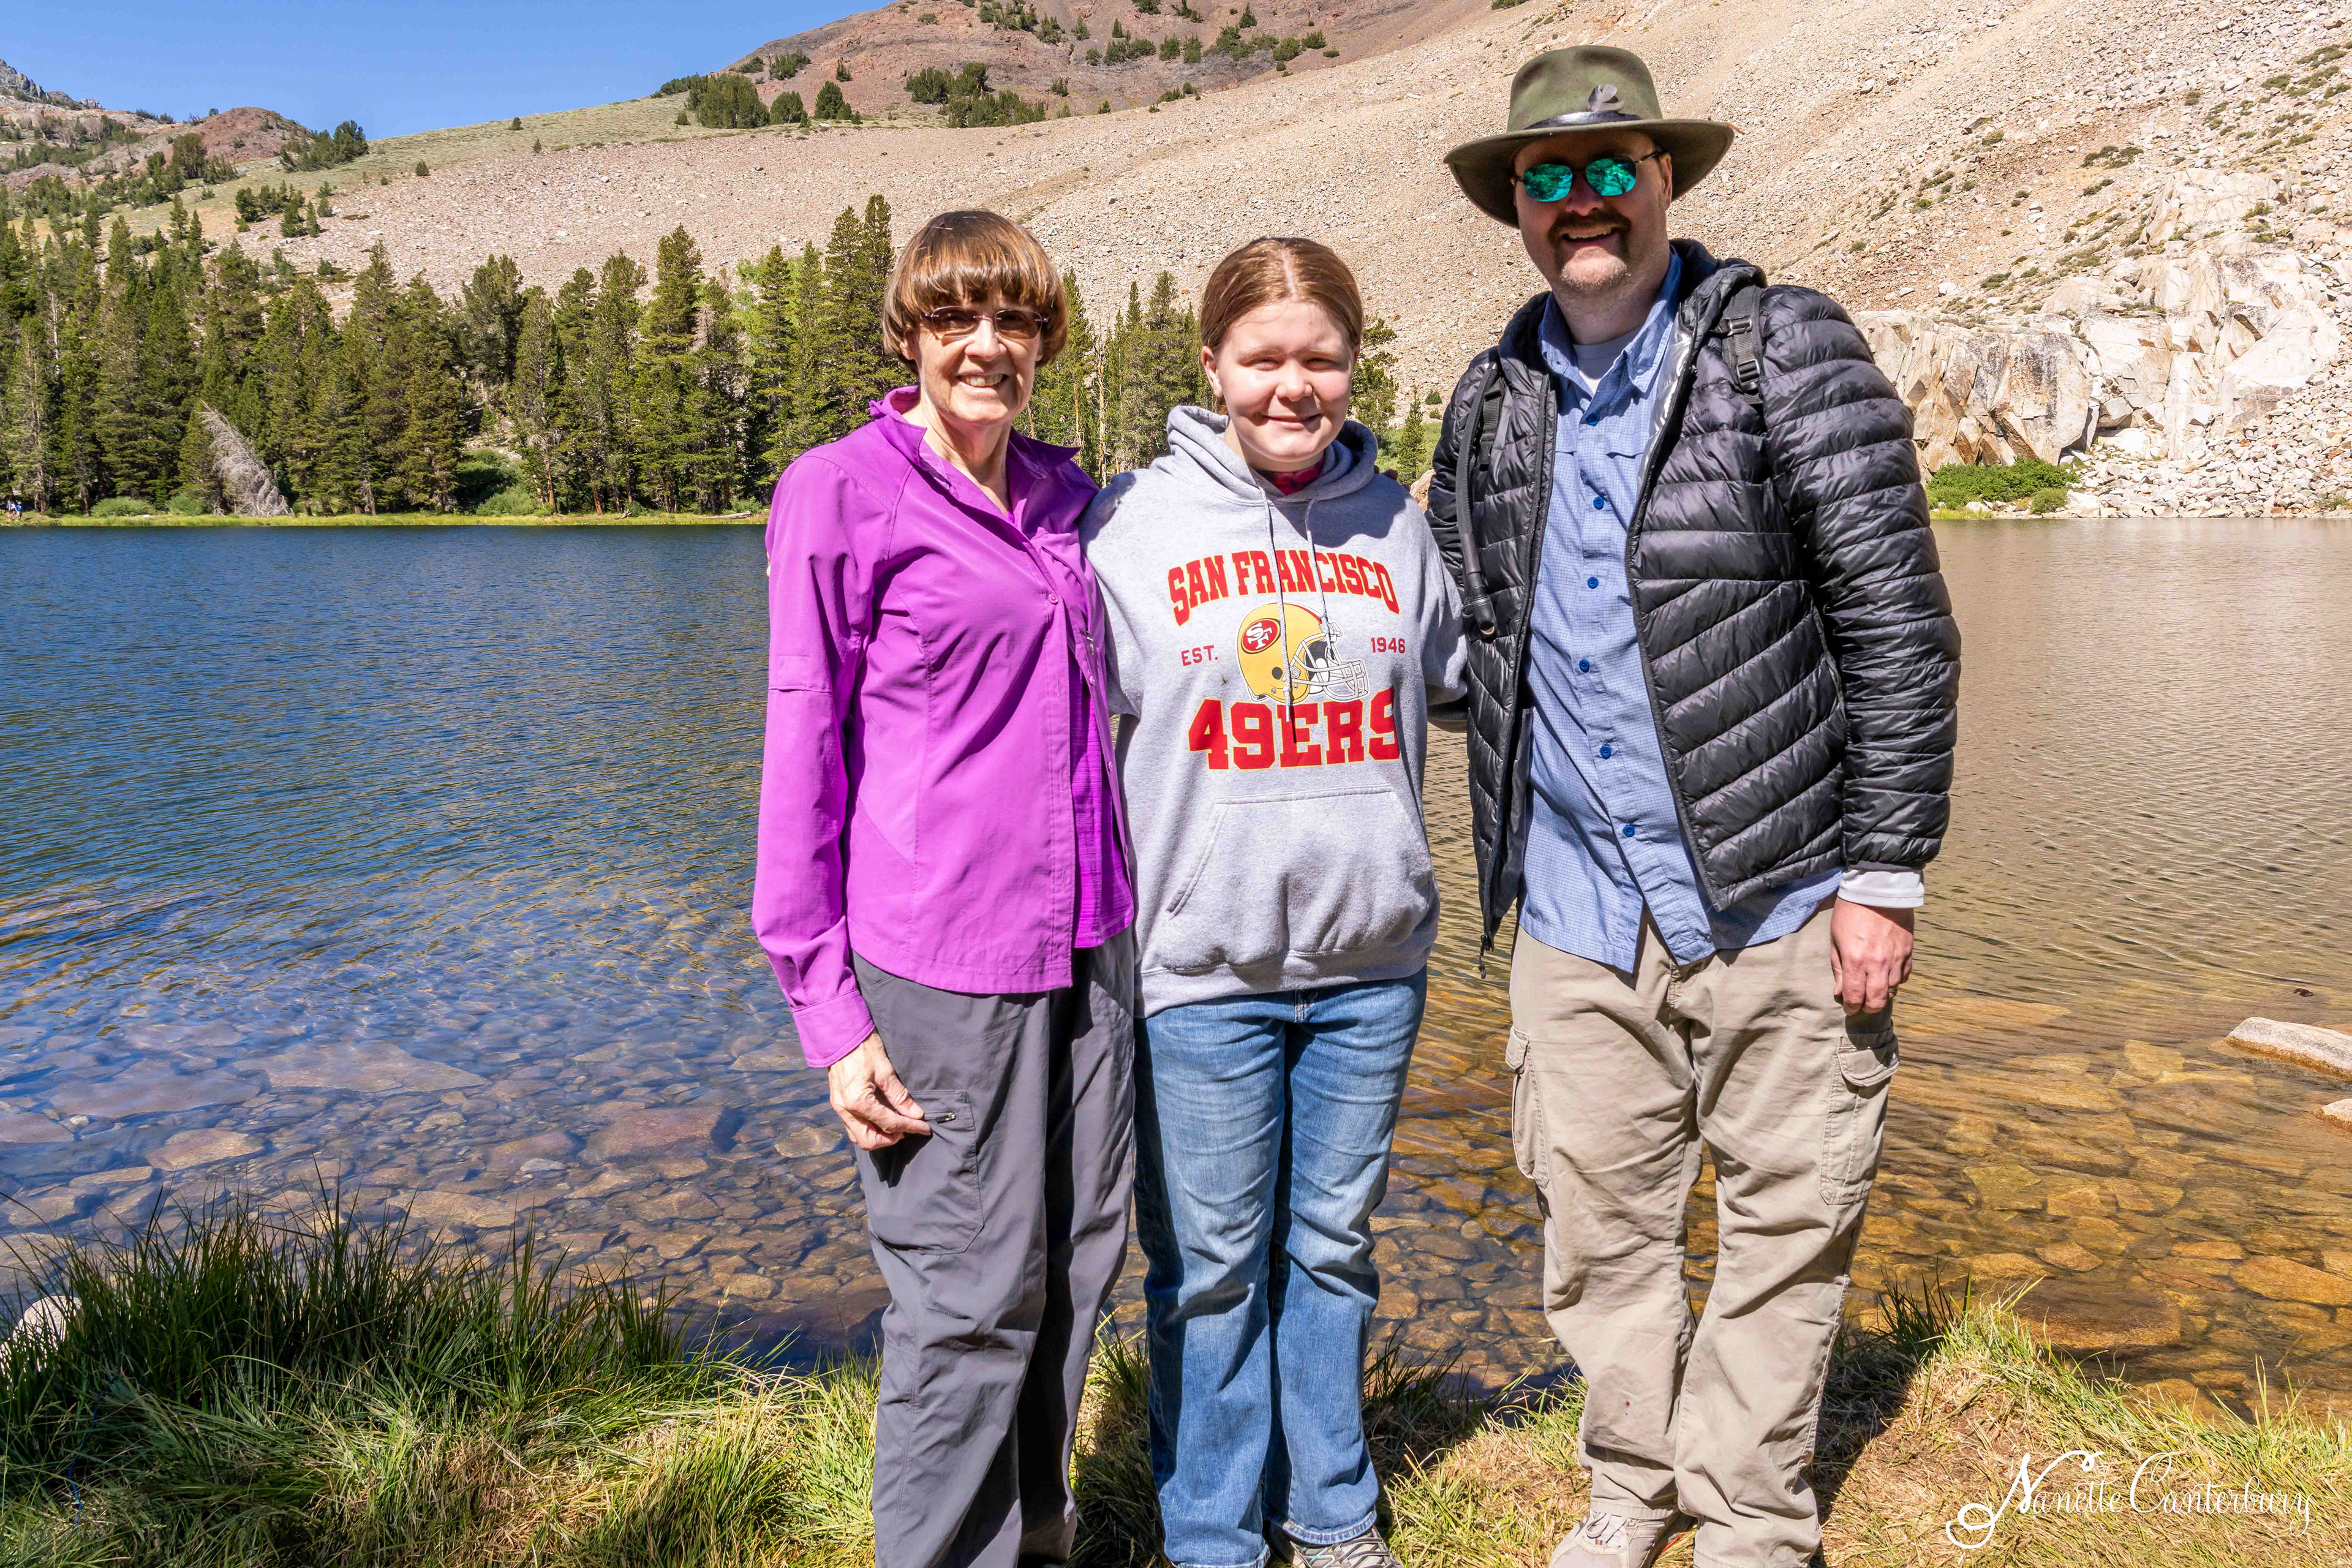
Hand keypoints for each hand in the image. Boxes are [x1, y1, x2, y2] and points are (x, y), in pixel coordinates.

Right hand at [827, 1033, 929, 1150]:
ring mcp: (839, 1108)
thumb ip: (900, 1096)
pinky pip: (853, 1126)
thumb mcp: (885, 1071)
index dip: (909, 1127)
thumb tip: (915, 1114)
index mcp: (858, 1101)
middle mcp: (845, 1110)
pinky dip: (869, 1128)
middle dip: (890, 1138)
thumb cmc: (863, 1048)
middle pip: (869, 1140)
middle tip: (907, 1128)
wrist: (840, 1035)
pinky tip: (882, 1118)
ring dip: (878, 1136)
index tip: (924, 1128)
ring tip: (895, 1125)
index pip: (889, 1123)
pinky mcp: (838, 1104)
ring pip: (858, 1137)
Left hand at [1829, 898, 1914, 1015]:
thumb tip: (1840, 993)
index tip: (1848, 1008)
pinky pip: (1904, 977)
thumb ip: (1838, 969)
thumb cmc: (1851, 912)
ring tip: (1872, 986)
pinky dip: (1895, 981)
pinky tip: (1886, 974)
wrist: (1878, 889)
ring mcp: (1896, 959)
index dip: (1850, 1008)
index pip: (1855, 998)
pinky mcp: (1909, 952)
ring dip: (1882, 993)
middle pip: (1877, 1002)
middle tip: (1861, 1003)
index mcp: (1856, 961)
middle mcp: (1878, 964)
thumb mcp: (1836, 940)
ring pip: (1892, 991)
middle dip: (1867, 1008)